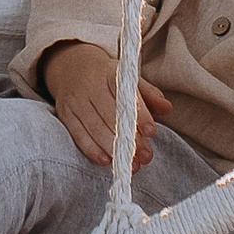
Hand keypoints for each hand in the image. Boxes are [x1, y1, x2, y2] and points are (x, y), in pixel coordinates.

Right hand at [43, 41, 172, 172]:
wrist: (71, 68)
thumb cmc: (106, 78)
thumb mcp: (128, 79)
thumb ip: (149, 94)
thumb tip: (167, 108)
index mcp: (109, 73)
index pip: (125, 95)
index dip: (139, 114)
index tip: (151, 131)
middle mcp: (90, 85)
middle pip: (110, 115)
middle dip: (129, 138)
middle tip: (145, 156)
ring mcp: (76, 101)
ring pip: (94, 127)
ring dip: (113, 149)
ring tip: (131, 165)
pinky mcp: (66, 115)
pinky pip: (78, 134)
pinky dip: (91, 149)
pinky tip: (105, 161)